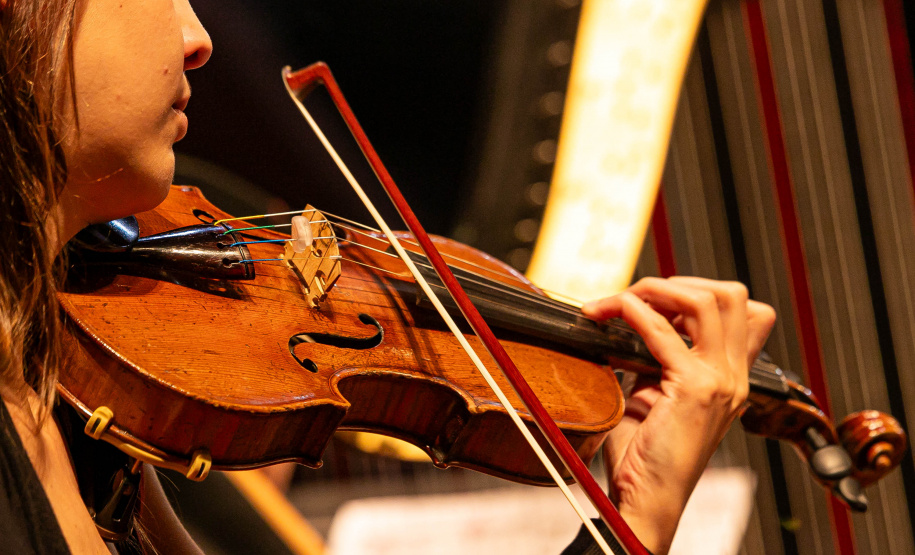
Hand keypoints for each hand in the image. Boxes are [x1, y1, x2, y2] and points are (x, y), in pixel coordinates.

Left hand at [581, 277, 775, 553]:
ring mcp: (720, 381)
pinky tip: (607, 313)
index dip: (699, 292)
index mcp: (730, 377)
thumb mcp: (652, 394)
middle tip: (637, 297)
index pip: (745, 312)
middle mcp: (734, 376)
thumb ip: (652, 358)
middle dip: (678, 282)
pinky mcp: (695, 390)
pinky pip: (662, 330)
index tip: (657, 302)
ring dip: (656, 289)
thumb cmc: (643, 454)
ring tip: (622, 301)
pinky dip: (632, 311)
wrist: (645, 499)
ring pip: (706, 299)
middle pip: (731, 294)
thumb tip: (630, 320)